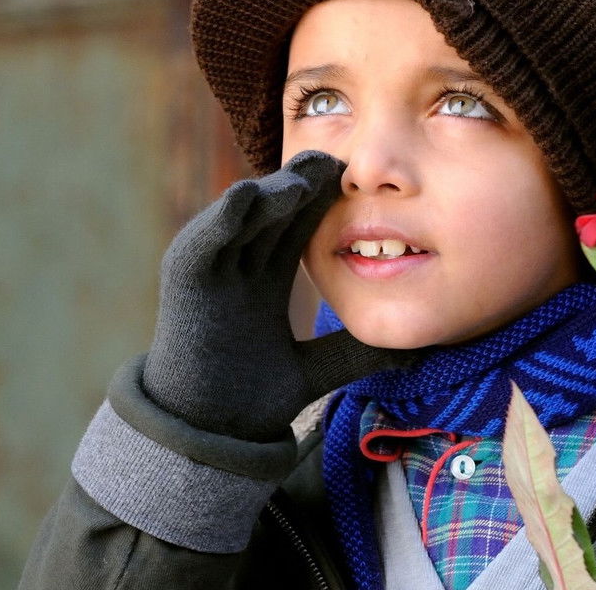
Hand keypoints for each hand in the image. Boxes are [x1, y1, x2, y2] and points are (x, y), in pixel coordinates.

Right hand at [141, 150, 426, 441]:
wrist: (209, 437)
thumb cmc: (251, 402)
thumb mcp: (317, 369)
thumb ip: (355, 354)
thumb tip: (412, 353)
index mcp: (265, 279)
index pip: (297, 227)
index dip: (323, 202)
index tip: (355, 179)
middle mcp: (237, 267)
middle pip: (271, 213)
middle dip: (299, 185)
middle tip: (333, 159)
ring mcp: (210, 271)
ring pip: (241, 219)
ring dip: (268, 195)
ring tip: (300, 178)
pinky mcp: (183, 282)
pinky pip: (203, 241)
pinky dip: (221, 217)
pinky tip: (244, 195)